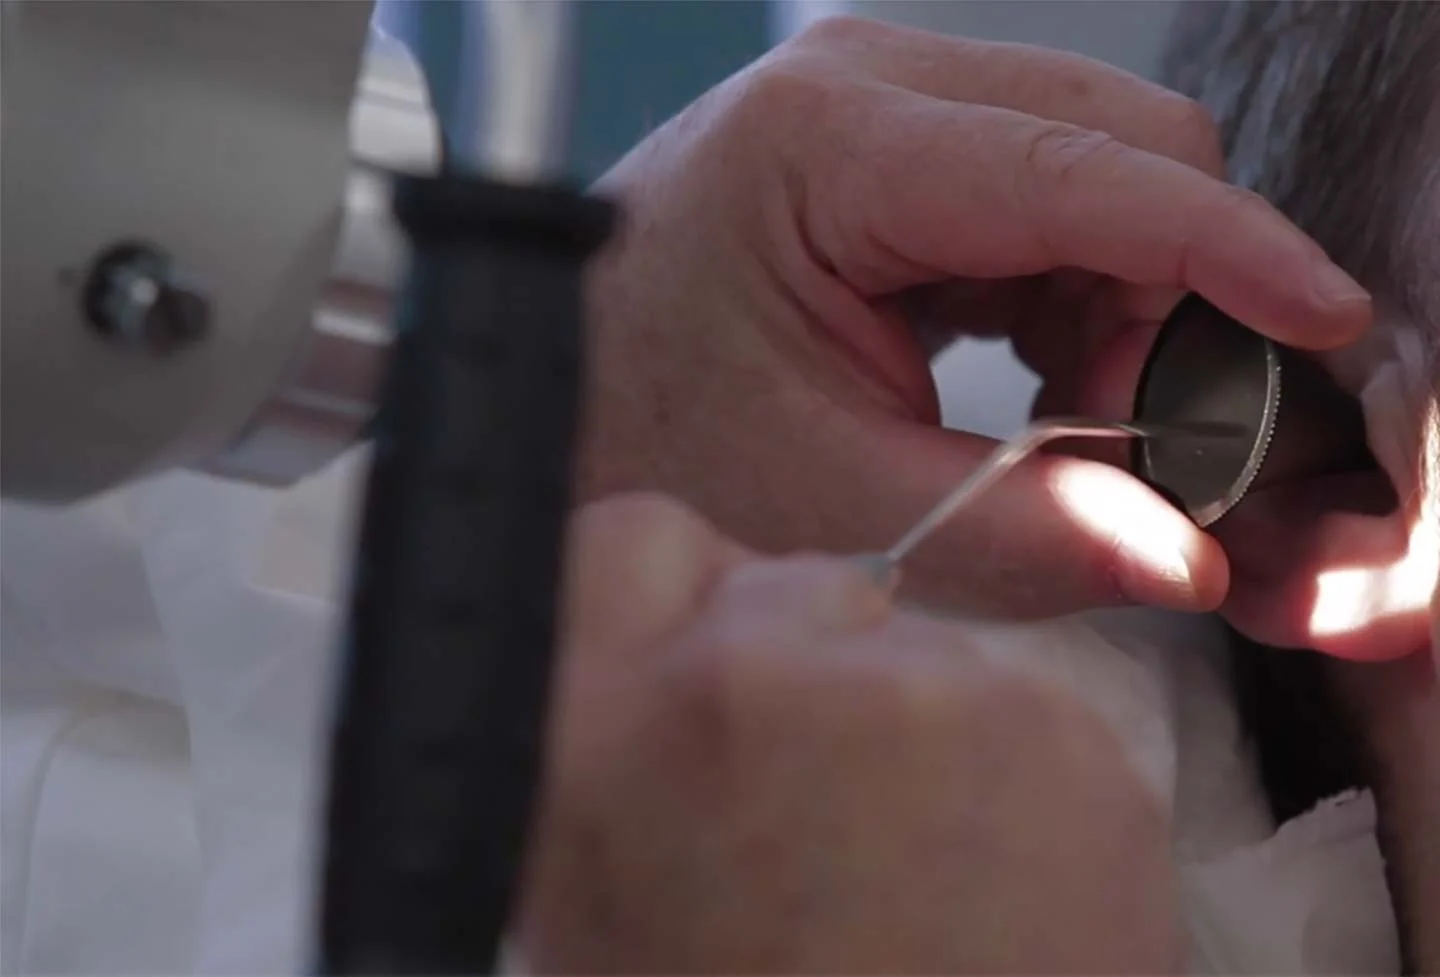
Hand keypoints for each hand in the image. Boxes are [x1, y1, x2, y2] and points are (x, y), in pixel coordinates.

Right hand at [519, 494, 1180, 973]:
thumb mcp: (601, 894)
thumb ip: (626, 729)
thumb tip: (684, 644)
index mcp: (590, 727)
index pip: (640, 537)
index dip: (695, 598)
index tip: (736, 661)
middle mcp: (740, 677)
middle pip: (807, 583)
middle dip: (827, 667)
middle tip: (834, 813)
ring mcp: (913, 694)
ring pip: (933, 657)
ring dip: (933, 740)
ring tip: (921, 890)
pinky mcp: (1061, 741)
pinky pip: (1037, 723)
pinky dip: (1030, 793)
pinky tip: (999, 900)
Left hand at [577, 16, 1370, 618]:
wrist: (546, 392)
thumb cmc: (631, 422)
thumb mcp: (822, 497)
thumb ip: (1017, 531)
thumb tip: (1179, 555)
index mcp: (830, 143)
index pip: (1086, 173)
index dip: (1225, 249)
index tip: (1317, 320)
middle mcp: (866, 88)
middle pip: (1121, 147)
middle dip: (1170, 296)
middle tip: (1129, 436)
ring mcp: (886, 109)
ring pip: (1103, 175)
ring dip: (1127, 304)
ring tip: (1066, 422)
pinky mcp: (900, 154)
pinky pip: (1053, 203)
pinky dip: (1081, 297)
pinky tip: (1038, 380)